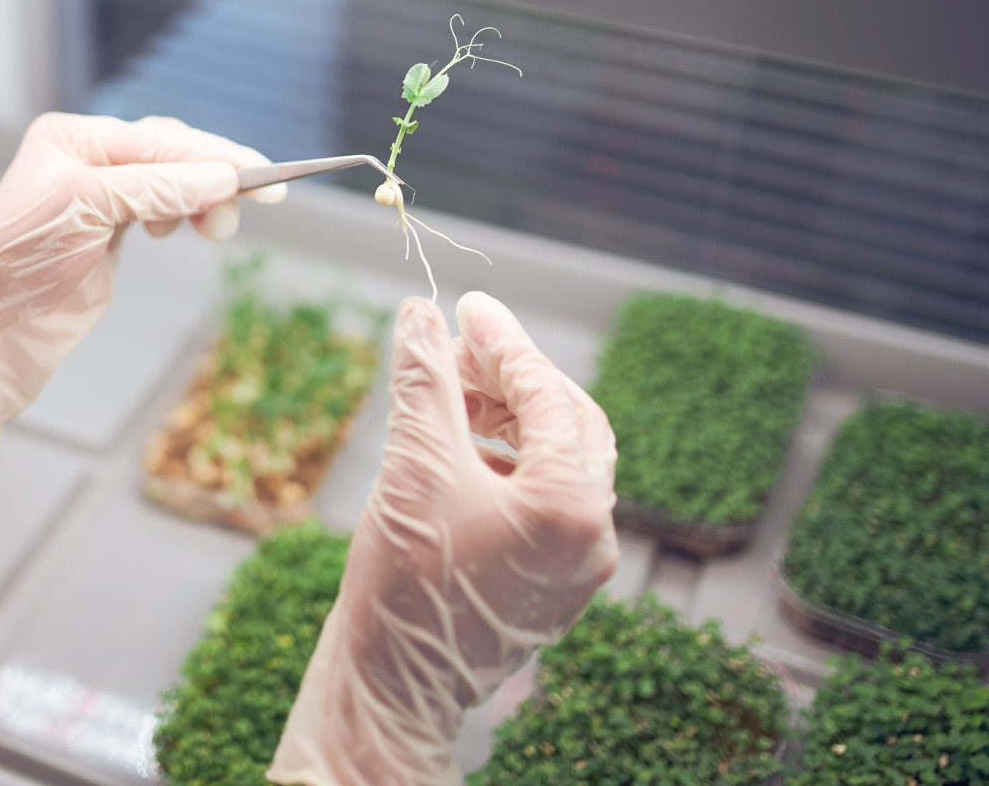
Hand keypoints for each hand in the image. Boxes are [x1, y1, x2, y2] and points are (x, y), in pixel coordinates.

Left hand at [0, 113, 284, 443]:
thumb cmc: (19, 264)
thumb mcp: (87, 208)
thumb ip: (156, 187)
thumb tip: (221, 178)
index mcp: (70, 137)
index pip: (155, 139)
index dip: (210, 155)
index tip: (257, 173)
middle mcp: (84, 159)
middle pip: (169, 154)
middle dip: (212, 177)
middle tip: (259, 199)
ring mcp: (97, 195)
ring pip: (170, 181)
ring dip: (201, 200)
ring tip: (217, 228)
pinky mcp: (108, 231)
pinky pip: (160, 207)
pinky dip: (182, 214)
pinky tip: (184, 228)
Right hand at [268, 292, 618, 785]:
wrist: (394, 682)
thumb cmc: (403, 580)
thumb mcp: (413, 465)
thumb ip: (425, 380)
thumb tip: (421, 312)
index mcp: (572, 504)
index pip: (547, 394)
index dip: (502, 343)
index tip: (466, 306)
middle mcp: (594, 535)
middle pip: (569, 422)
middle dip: (512, 378)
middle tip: (459, 347)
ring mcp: (580, 563)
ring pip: (560, 460)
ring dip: (509, 418)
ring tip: (451, 396)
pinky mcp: (555, 581)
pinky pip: (546, 497)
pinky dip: (508, 460)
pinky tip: (460, 448)